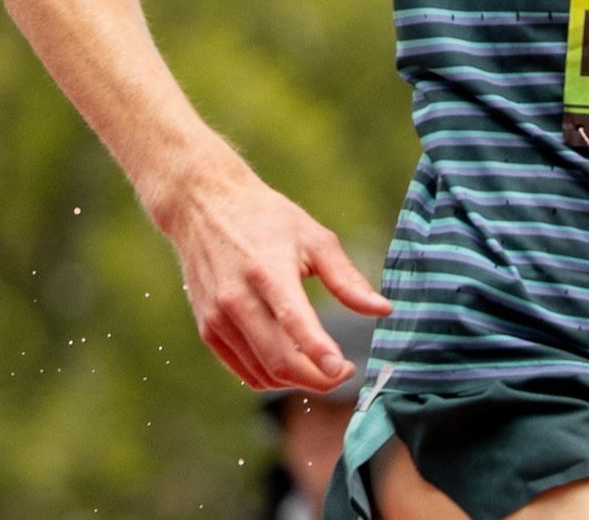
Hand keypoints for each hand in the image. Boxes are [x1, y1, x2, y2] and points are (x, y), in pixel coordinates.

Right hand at [158, 159, 394, 392]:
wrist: (204, 207)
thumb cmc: (267, 219)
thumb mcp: (313, 238)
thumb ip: (346, 279)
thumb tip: (384, 310)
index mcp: (267, 271)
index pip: (293, 321)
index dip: (319, 351)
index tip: (344, 370)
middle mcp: (237, 299)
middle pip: (278, 360)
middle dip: (318, 378)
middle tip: (345, 373)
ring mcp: (218, 318)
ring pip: (262, 373)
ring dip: (298, 381)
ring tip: (323, 367)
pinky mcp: (207, 330)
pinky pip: (244, 371)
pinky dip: (272, 377)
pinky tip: (295, 363)